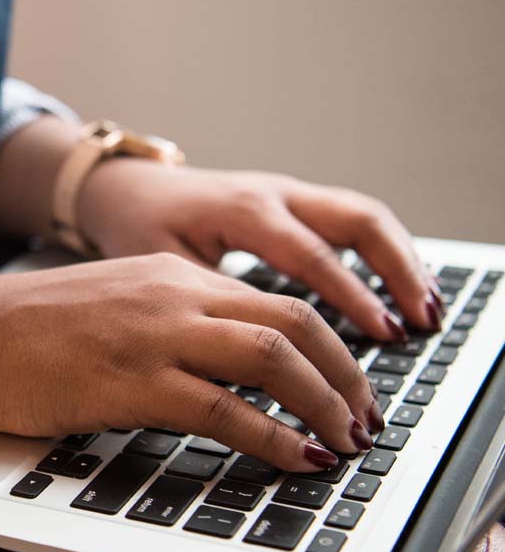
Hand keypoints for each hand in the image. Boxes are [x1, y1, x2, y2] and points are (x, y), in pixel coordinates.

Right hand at [0, 252, 380, 471]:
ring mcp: (153, 337)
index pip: (278, 302)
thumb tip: (224, 370)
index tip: (347, 386)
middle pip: (295, 323)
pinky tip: (295, 458)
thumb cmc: (24, 329)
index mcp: (171, 275)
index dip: (329, 348)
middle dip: (346, 376)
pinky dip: (273, 437)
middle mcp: (174, 296)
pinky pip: (224, 410)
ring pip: (273, 359)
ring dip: (324, 404)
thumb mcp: (113, 305)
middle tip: (363, 418)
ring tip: (344, 441)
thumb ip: (170, 323)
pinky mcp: (130, 383)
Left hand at [77, 160, 440, 341]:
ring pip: (364, 216)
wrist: (125, 190)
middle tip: (421, 321)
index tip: (382, 334)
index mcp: (242, 211)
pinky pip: (351, 219)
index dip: (351, 297)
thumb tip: (250, 362)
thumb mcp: (163, 269)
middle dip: (397, 272)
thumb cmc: (138, 229)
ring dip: (401, 260)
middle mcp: (273, 195)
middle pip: (358, 221)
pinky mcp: (293, 202)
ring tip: (426, 310)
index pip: (313, 255)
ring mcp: (287, 193)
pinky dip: (383, 252)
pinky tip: (400, 288)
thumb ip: (209, 308)